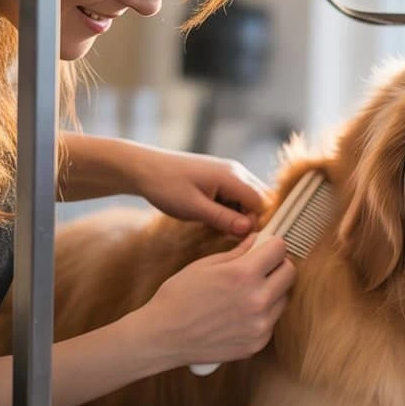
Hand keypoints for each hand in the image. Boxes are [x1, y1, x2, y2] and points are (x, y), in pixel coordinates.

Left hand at [132, 148, 270, 235]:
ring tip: (215, 224)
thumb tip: (249, 229)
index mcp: (232, 176)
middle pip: (259, 200)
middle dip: (249, 219)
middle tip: (227, 234)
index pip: (261, 203)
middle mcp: (235, 171)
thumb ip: (223, 219)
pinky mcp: (220, 177)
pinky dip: (230, 209)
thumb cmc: (166, 186)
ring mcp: (228, 172)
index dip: (255, 222)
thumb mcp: (194, 208)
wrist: (143, 168)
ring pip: (247, 199)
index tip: (239, 237)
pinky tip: (212, 216)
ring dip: (238, 215)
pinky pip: (236, 196)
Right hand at [135, 234, 296, 370]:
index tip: (266, 247)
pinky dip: (263, 314)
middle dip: (278, 265)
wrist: (163, 337)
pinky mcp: (258, 343)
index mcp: (243, 275)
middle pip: (290, 273)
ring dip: (272, 291)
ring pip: (283, 298)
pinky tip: (240, 313)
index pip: (280, 249)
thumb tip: (258, 239)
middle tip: (262, 267)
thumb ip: (238, 252)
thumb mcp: (205, 265)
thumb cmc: (178, 297)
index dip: (272, 245)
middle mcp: (257, 300)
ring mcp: (260, 325)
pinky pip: (272, 321)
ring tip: (246, 292)